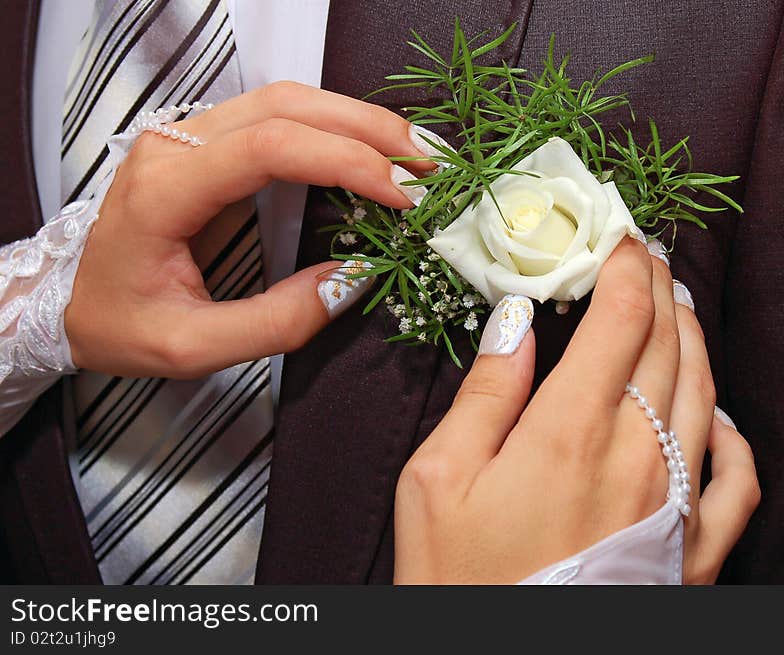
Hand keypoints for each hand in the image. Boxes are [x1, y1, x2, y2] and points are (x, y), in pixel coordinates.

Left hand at [66, 82, 434, 377]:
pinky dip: (333, 127)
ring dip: (357, 120)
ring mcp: (187, 135)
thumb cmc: (120, 325)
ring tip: (412, 153)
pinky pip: (278, 116)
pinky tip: (369, 148)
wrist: (66, 299)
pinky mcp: (205, 143)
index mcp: (165, 190)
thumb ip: (276, 321)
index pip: (270, 147)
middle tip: (428, 165)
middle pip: (286, 105)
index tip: (400, 198)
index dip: (346, 163)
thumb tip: (352, 281)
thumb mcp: (193, 347)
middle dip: (368, 129)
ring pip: (286, 99)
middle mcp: (175, 145)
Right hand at [393, 237, 759, 583]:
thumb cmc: (461, 579)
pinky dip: (735, 432)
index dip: (625, 264)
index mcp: (570, 431)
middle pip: (668, 344)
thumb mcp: (438, 478)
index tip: (618, 235)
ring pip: (705, 394)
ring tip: (676, 307)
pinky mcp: (692, 549)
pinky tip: (720, 415)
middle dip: (658, 287)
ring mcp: (675, 503)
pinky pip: (737, 479)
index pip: (622, 318)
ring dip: (693, 339)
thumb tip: (518, 321)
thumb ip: (486, 392)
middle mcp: (636, 458)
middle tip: (644, 255)